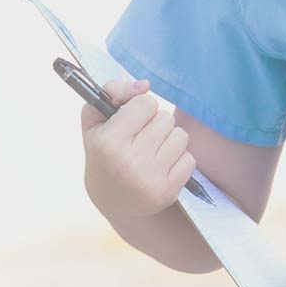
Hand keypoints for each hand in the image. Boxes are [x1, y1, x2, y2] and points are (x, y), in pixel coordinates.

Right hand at [81, 78, 198, 219]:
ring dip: (169, 139)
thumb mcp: (95, 121)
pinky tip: (162, 166)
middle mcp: (130, 161)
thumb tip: (145, 85)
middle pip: (166, 118)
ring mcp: (150, 179)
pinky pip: (190, 158)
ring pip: (180, 136)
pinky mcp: (168, 192)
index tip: (131, 121)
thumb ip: (112, 91)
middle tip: (141, 138)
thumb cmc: (103, 153)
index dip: (140, 108)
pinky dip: (178, 159)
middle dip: (155, 123)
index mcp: (109, 142)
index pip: (146, 103)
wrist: (111, 201)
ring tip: (153, 151)